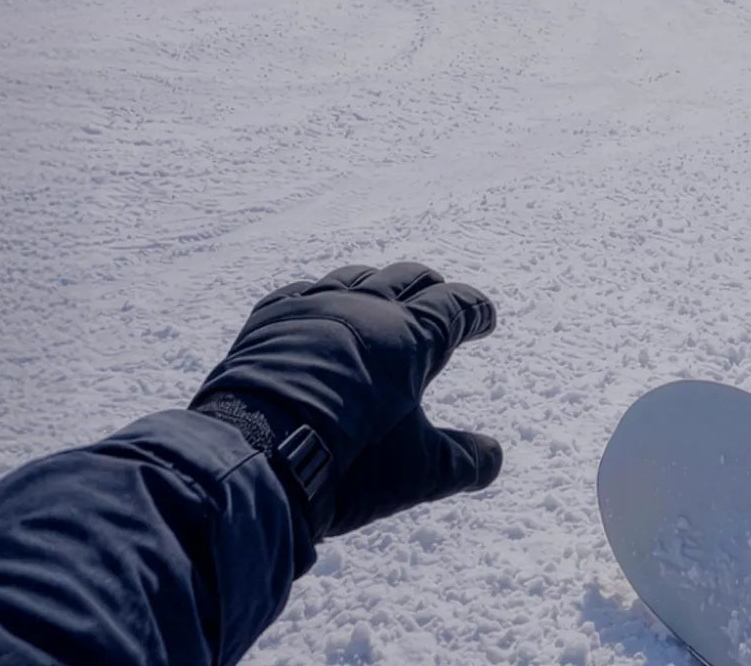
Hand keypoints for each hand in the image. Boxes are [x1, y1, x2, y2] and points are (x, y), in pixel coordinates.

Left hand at [192, 261, 501, 538]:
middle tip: (439, 299)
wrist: (254, 455)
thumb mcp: (417, 472)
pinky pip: (303, 292)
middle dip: (430, 288)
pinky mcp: (271, 318)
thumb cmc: (349, 463)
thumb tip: (495, 457)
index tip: (485, 318)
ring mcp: (315, 306)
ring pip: (357, 278)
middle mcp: (367, 307)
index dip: (475, 311)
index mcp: (411, 336)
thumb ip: (462, 462)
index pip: (456, 308)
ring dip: (377, 287)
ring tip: (381, 300)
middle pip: (409, 279)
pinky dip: (322, 298)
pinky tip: (319, 310)